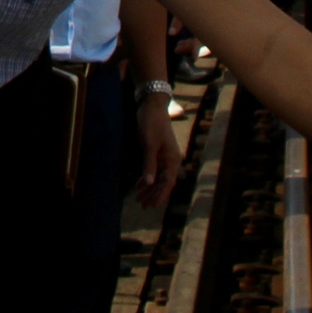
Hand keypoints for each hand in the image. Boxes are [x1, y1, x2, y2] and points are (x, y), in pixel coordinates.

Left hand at [134, 92, 182, 207]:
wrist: (152, 106)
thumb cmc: (152, 124)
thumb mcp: (149, 144)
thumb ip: (149, 164)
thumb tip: (150, 182)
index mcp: (172, 159)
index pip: (167, 183)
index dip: (160, 195)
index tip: (152, 206)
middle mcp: (171, 160)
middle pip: (163, 182)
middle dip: (153, 195)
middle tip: (142, 206)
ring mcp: (164, 156)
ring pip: (158, 177)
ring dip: (149, 188)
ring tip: (139, 199)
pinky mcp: (157, 152)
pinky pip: (154, 170)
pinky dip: (147, 178)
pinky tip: (139, 186)